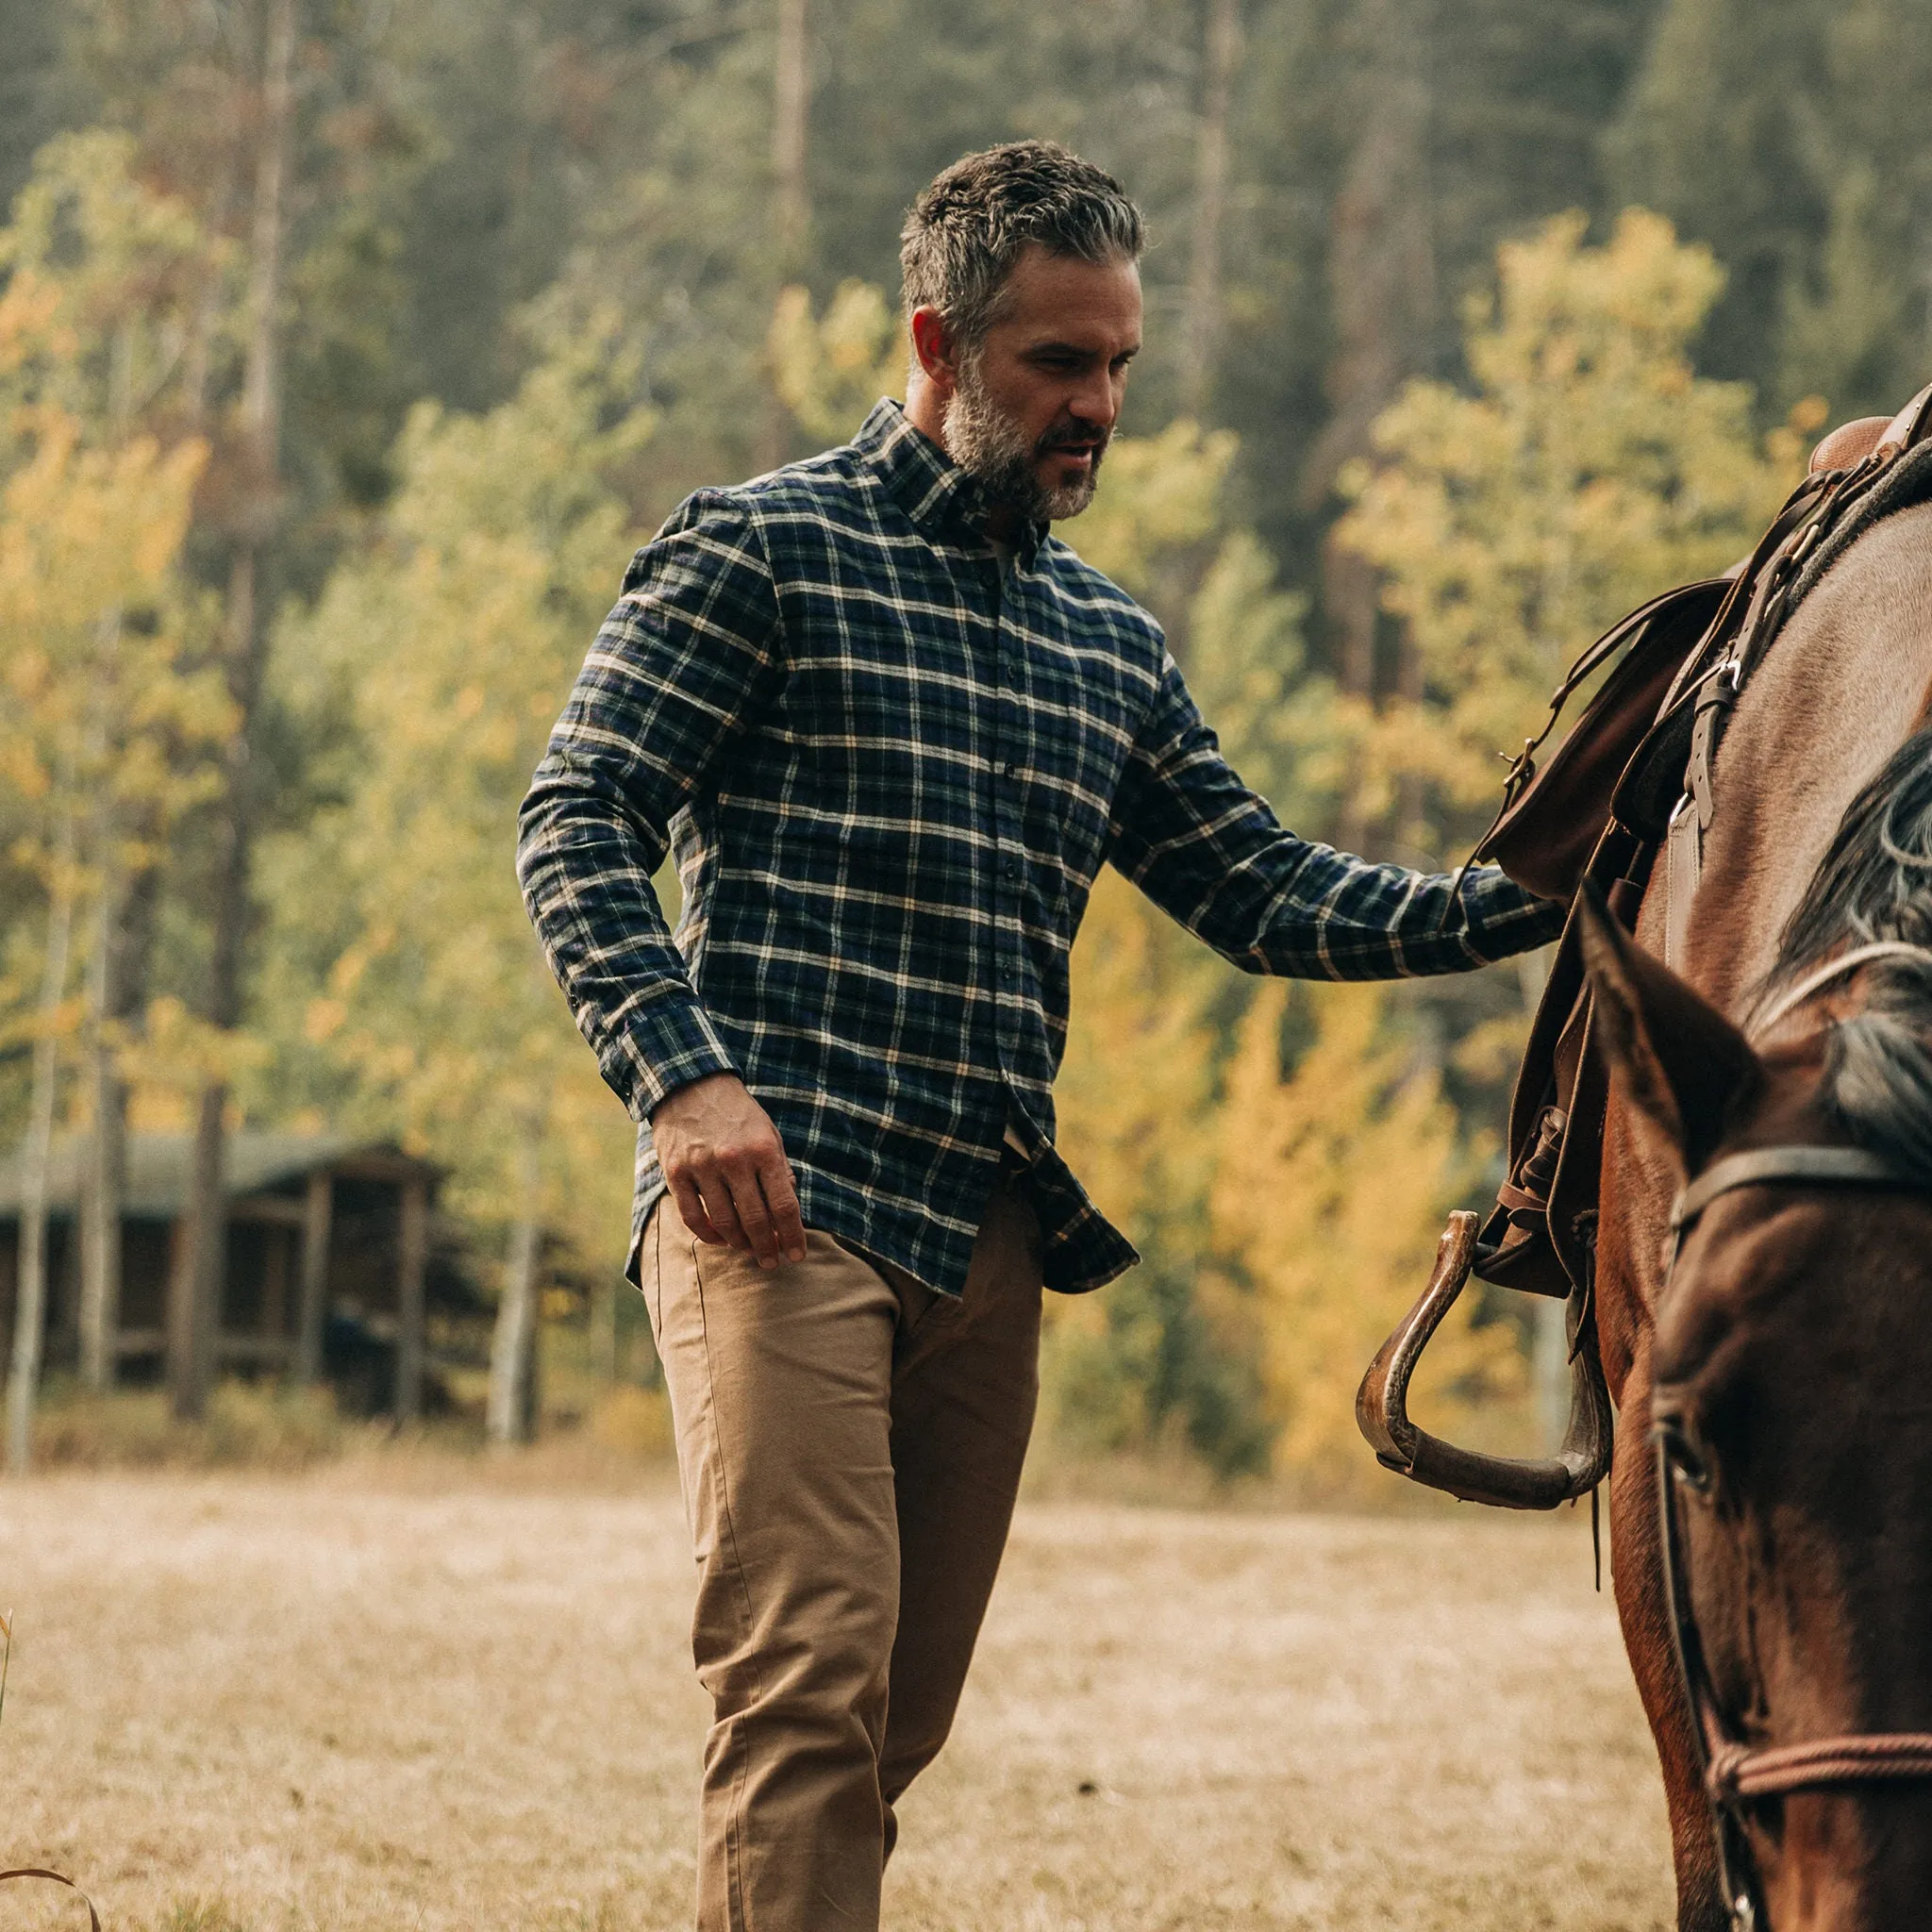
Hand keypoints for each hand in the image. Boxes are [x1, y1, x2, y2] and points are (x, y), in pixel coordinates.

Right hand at [650, 1073, 806, 1267]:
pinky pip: (692, 1217)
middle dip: (767, 1248)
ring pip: (724, 1223)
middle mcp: (734, 1159)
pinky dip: (708, 1235)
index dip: (793, 1236)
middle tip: (772, 1262)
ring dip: (739, 1244)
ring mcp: (702, 1167)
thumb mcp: (768, 1133)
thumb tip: (789, 1207)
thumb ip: (779, 1169)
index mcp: (763, 1150)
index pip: (784, 1205)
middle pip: (755, 1220)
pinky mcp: (676, 1172)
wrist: (690, 1085)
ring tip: (749, 1250)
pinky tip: (720, 1239)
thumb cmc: (737, 1114)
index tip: (797, 1255)